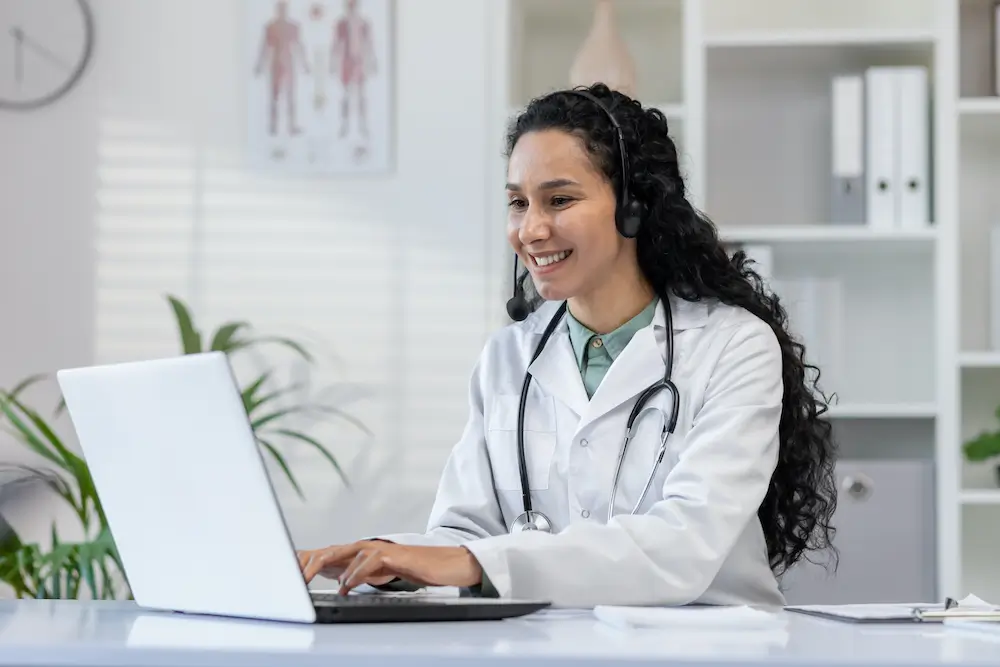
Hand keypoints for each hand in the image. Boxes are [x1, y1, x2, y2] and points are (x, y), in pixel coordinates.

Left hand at [297, 541, 482, 594]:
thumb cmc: (411, 568)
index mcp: (360, 552)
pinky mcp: (393, 554)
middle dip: (308, 563)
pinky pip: (369, 561)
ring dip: (328, 567)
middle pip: (329, 551)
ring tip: (311, 581)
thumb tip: (341, 582)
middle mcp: (366, 546)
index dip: (306, 563)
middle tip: (293, 578)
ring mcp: (379, 548)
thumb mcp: (379, 573)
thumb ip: (360, 574)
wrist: (442, 564)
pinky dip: (356, 572)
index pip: (327, 555)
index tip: (290, 578)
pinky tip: (348, 583)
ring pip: (345, 552)